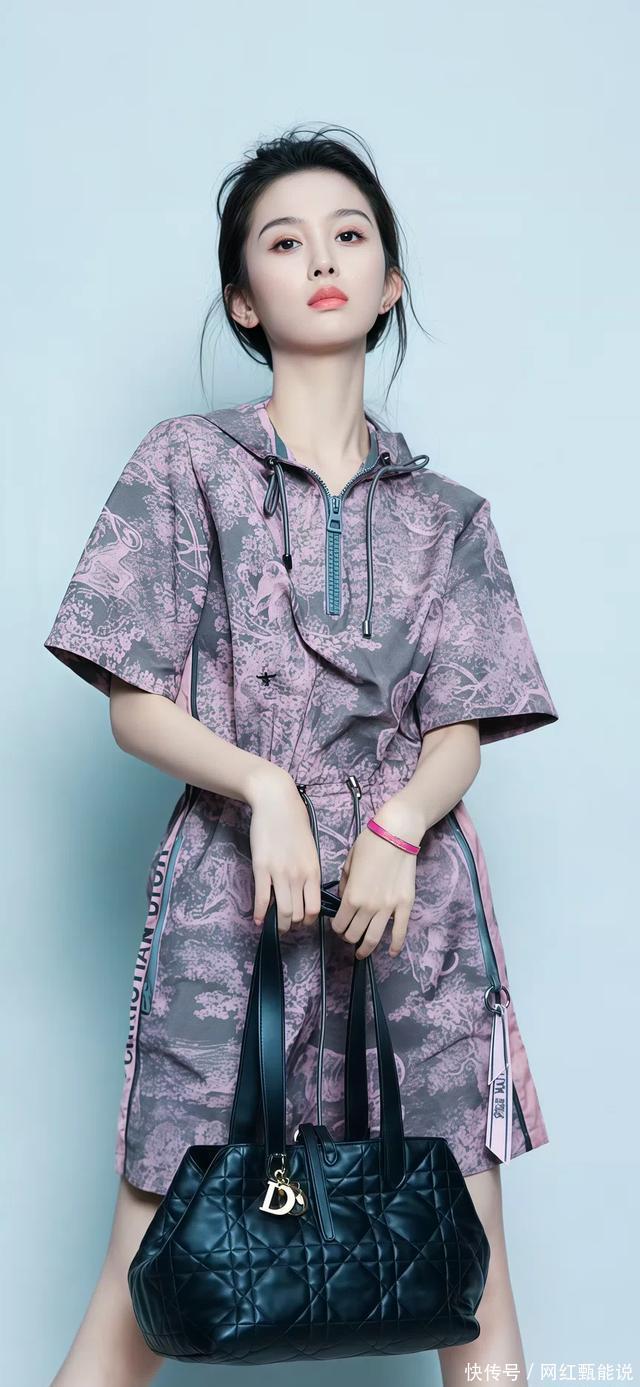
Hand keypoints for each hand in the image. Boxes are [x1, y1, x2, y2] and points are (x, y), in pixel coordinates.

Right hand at [246, 762, 321, 932]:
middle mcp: (299, 875)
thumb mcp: (310, 848)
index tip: (302, 920)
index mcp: (313, 871)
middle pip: (298, 913)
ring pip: (282, 911)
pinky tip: (257, 920)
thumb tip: (306, 891)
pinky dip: (259, 914)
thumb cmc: (295, 823)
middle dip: (292, 924)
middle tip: (287, 925)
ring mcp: (280, 873)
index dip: (308, 920)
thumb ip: (309, 871)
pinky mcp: (261, 868)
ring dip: (278, 924)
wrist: (277, 803)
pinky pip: (261, 898)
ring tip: (274, 925)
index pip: (315, 908)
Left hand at [332, 795, 423, 958]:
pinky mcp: (405, 905)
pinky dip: (396, 945)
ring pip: (374, 939)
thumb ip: (345, 884)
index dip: (336, 927)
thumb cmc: (370, 844)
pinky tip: (392, 953)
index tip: (338, 925)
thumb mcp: (349, 862)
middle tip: (349, 935)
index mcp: (352, 896)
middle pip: (354, 934)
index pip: (339, 924)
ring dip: (366, 948)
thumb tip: (345, 898)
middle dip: (349, 937)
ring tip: (362, 952)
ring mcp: (388, 908)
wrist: (397, 834)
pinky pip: (401, 932)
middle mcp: (368, 907)